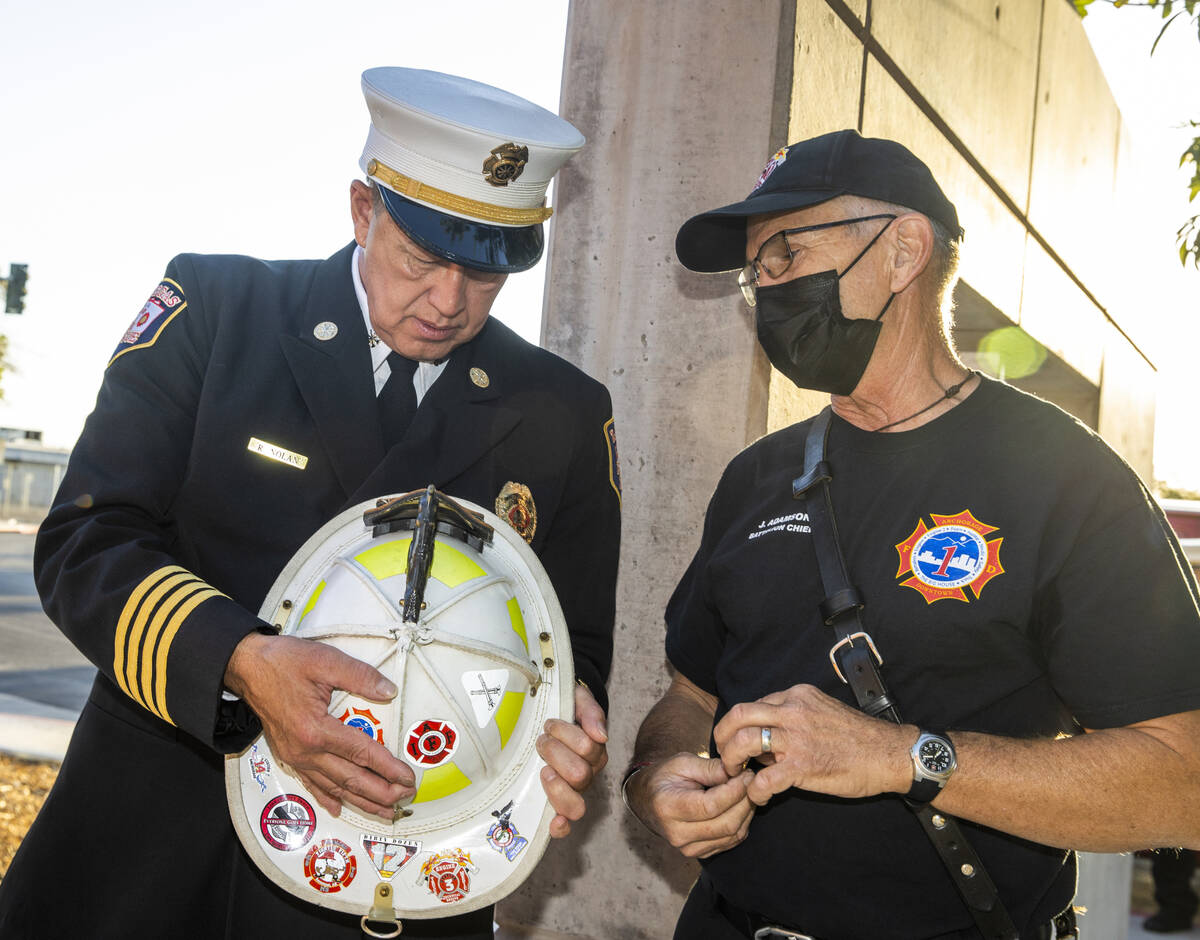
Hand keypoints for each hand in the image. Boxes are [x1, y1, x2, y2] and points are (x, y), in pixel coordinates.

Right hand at [224, 632, 414, 819]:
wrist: (246, 667)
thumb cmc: (281, 662)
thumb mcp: (325, 661)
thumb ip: (360, 676)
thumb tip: (387, 690)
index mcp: (315, 729)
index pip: (362, 754)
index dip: (388, 768)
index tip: (407, 778)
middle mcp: (305, 749)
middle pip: (350, 779)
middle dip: (380, 792)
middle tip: (403, 798)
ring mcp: (295, 756)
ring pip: (334, 787)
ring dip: (360, 801)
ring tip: (383, 810)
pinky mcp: (289, 755)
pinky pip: (311, 783)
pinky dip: (328, 797)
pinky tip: (338, 807)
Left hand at [535, 682, 608, 837]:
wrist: (550, 717)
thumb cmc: (564, 711)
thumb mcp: (578, 700)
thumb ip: (591, 712)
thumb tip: (600, 735)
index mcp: (593, 750)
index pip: (588, 747)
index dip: (569, 736)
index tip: (550, 724)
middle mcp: (587, 772)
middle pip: (579, 775)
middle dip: (555, 754)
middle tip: (542, 740)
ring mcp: (573, 790)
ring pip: (573, 801)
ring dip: (555, 786)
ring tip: (543, 768)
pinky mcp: (557, 802)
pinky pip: (565, 821)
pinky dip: (562, 825)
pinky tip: (555, 823)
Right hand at [626, 753, 754, 857]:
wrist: (647, 801)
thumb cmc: (664, 777)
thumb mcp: (682, 762)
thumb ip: (710, 768)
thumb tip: (736, 771)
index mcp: (669, 808)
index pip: (711, 806)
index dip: (734, 791)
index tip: (747, 774)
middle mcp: (678, 834)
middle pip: (726, 824)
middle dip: (746, 801)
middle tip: (752, 781)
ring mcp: (688, 848)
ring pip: (732, 835)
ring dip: (747, 812)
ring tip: (748, 791)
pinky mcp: (700, 853)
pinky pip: (730, 842)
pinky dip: (742, 823)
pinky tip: (741, 805)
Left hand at [712, 683, 910, 805]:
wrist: (889, 754)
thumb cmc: (858, 737)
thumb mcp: (822, 711)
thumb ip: (793, 717)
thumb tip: (766, 738)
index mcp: (797, 696)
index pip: (754, 705)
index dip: (740, 725)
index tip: (739, 742)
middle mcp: (793, 711)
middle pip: (738, 714)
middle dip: (722, 736)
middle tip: (724, 755)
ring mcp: (797, 738)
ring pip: (744, 741)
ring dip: (732, 761)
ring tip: (737, 775)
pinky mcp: (803, 766)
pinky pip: (764, 778)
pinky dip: (755, 791)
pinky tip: (760, 797)